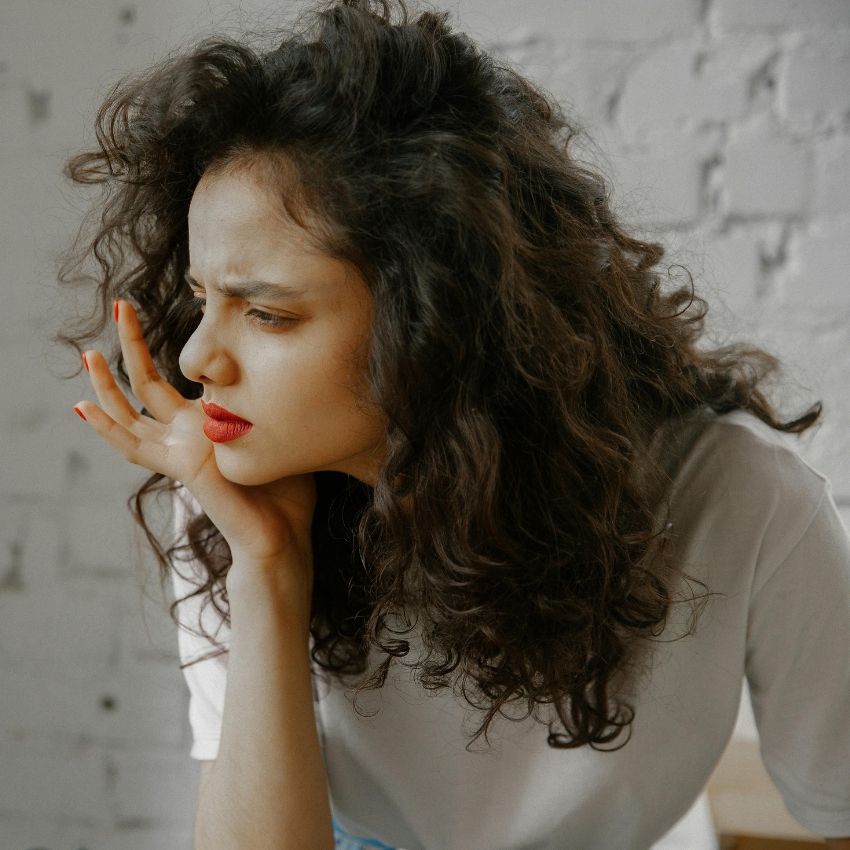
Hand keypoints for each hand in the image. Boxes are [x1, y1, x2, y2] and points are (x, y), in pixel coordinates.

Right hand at [75, 300, 315, 606]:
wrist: (283, 536)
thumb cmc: (287, 489)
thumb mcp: (277, 430)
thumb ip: (266, 401)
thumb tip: (283, 364)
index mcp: (206, 425)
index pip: (176, 379)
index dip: (168, 348)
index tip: (167, 312)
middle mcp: (186, 436)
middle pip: (146, 385)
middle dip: (132, 346)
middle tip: (120, 305)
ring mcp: (180, 453)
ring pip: (130, 415)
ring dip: (107, 385)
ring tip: (88, 354)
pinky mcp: (183, 468)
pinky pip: (137, 448)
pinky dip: (109, 429)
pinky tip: (85, 408)